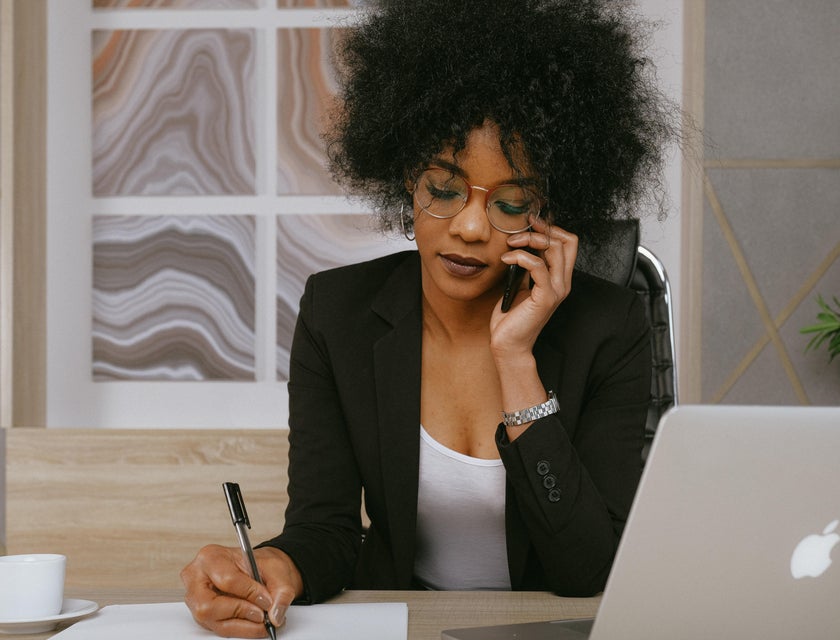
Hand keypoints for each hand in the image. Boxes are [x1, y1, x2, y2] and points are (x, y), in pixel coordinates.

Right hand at [181, 544, 303, 637]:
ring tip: (261, 619)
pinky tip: (253, 623)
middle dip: (240, 612)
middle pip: (209, 606)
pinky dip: (240, 629)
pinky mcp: (203, 615)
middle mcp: (196, 578)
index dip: (249, 593)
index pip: (227, 580)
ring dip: (242, 625)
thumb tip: (275, 614)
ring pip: (213, 621)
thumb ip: (281, 591)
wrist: (258, 569)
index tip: (266, 600)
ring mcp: (196, 599)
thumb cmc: (260, 564)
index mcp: (211, 557)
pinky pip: (219, 628)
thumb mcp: (276, 570)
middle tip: (262, 614)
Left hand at [490, 217, 577, 356]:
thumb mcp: (519, 285)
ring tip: (510, 244)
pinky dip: (520, 256)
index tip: (529, 223)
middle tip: (518, 231)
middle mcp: (562, 283)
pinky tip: (506, 258)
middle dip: (541, 229)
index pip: (568, 243)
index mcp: (558, 278)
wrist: (508, 344)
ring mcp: (556, 290)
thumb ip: (526, 267)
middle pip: (567, 241)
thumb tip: (520, 245)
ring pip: (555, 249)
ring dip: (529, 240)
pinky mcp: (545, 298)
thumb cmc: (511, 318)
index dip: (551, 228)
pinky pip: (538, 266)